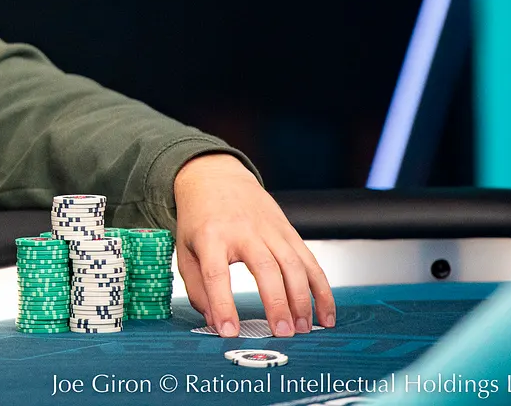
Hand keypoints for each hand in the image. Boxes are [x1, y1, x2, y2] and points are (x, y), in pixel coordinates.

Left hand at [172, 154, 335, 338]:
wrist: (216, 177)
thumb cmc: (199, 218)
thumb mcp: (184, 248)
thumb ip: (197, 287)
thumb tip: (214, 321)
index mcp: (210, 236)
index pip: (216, 274)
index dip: (223, 304)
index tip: (228, 331)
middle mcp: (242, 231)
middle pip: (264, 268)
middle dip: (276, 303)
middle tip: (282, 333)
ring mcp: (269, 230)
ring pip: (293, 265)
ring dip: (302, 300)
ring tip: (303, 329)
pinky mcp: (288, 231)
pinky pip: (310, 262)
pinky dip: (321, 290)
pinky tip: (325, 314)